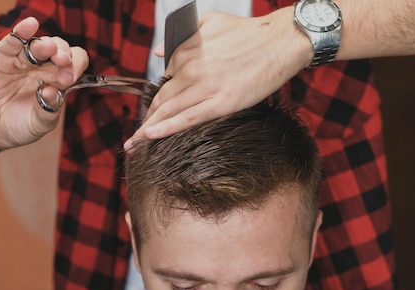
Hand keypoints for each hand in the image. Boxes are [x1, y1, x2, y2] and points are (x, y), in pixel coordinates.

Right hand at [0, 17, 88, 149]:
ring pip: (38, 45)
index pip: (74, 65)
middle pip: (59, 51)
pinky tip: (30, 24)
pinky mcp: (1, 56)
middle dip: (64, 55)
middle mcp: (43, 67)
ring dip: (45, 45)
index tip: (71, 77)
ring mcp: (22, 60)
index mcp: (57, 80)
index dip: (76, 66)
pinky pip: (13, 40)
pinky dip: (21, 31)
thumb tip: (53, 93)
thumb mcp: (38, 125)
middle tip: (63, 62)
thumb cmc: (17, 125)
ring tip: (49, 49)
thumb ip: (48, 111)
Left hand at [126, 7, 311, 146]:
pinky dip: (166, 128)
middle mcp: (191, 69)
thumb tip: (159, 52)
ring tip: (135, 143)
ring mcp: (205, 87)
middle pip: (160, 100)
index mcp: (186, 50)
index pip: (163, 81)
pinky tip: (151, 135)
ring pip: (169, 111)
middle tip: (133, 138)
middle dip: (144, 120)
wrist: (280, 42)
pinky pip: (187, 119)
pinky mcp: (222, 102)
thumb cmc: (248, 33)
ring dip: (148, 129)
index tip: (151, 114)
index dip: (157, 99)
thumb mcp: (208, 21)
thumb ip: (180, 35)